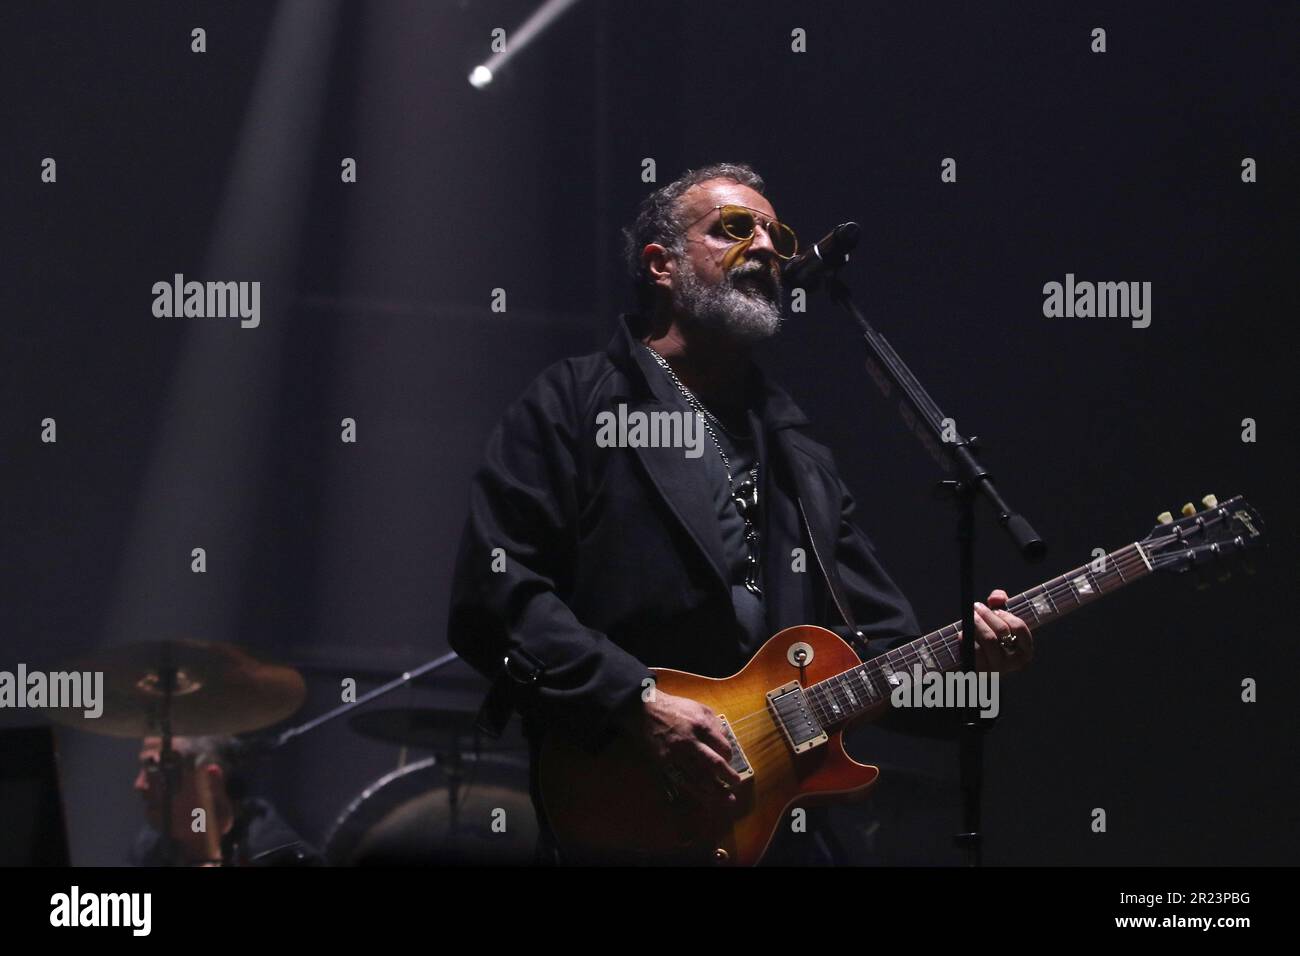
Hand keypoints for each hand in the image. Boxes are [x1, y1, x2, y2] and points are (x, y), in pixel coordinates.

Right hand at [619, 691, 740, 810]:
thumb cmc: (675, 708)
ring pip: (699, 777)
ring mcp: (677, 754)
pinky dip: (696, 791)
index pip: (722, 746)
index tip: (730, 760)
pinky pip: (683, 780)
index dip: (730, 756)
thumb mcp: (699, 708)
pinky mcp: (665, 763)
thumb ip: (715, 723)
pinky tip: (706, 798)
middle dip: (728, 776)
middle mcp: (691, 741)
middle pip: (714, 763)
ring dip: (716, 791)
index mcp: (701, 726)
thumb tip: (727, 738)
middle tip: (736, 782)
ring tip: (728, 800)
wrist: (646, 711)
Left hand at [971, 589, 1033, 672]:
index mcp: (1024, 651)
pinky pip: (975, 650)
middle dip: (988, 615)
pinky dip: (967, 638)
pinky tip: (963, 633)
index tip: (996, 609)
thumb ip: (1000, 605)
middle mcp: (1013, 662)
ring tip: (971, 616)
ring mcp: (997, 669)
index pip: (1019, 628)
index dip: (1006, 615)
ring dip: (978, 623)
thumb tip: (997, 597)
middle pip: (1001, 631)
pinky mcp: (981, 672)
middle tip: (977, 606)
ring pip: (989, 639)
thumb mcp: (999, 623)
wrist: (973, 665)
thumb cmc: (990, 640)